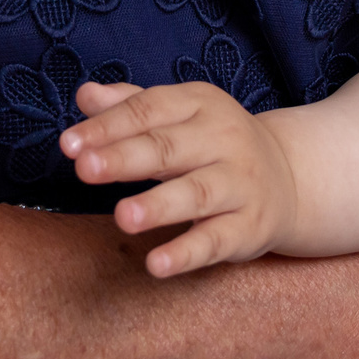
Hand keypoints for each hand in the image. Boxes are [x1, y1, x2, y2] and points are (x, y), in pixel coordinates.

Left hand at [60, 81, 300, 276]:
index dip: (107, 126)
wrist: (289, 178)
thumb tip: (85, 94)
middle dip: (126, 158)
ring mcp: (240, 184)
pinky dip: (186, 252)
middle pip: (168, 148)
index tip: (69, 145)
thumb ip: (129, 106)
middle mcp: (224, 139)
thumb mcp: (177, 116)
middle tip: (85, 169)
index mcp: (200, 104)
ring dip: (159, 205)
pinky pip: (216, 240)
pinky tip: (156, 264)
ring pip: (196, 194)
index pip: (148, 110)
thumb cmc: (212, 144)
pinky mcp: (249, 227)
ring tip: (123, 217)